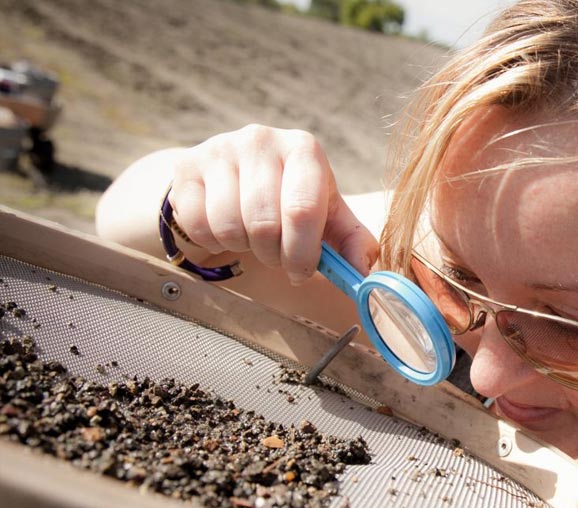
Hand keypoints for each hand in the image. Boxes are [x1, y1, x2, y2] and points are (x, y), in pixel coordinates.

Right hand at [169, 124, 378, 283]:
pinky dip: (212, 241)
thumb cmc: (292, 201)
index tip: (300, 271)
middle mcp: (261, 139)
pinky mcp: (187, 166)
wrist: (237, 178)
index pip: (302, 210)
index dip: (301, 253)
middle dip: (272, 254)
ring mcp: (220, 149)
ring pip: (228, 225)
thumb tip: (367, 274)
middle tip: (276, 255)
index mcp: (304, 149)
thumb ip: (354, 244)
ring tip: (253, 238)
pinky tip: (225, 228)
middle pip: (264, 223)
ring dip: (243, 247)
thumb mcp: (328, 217)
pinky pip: (197, 224)